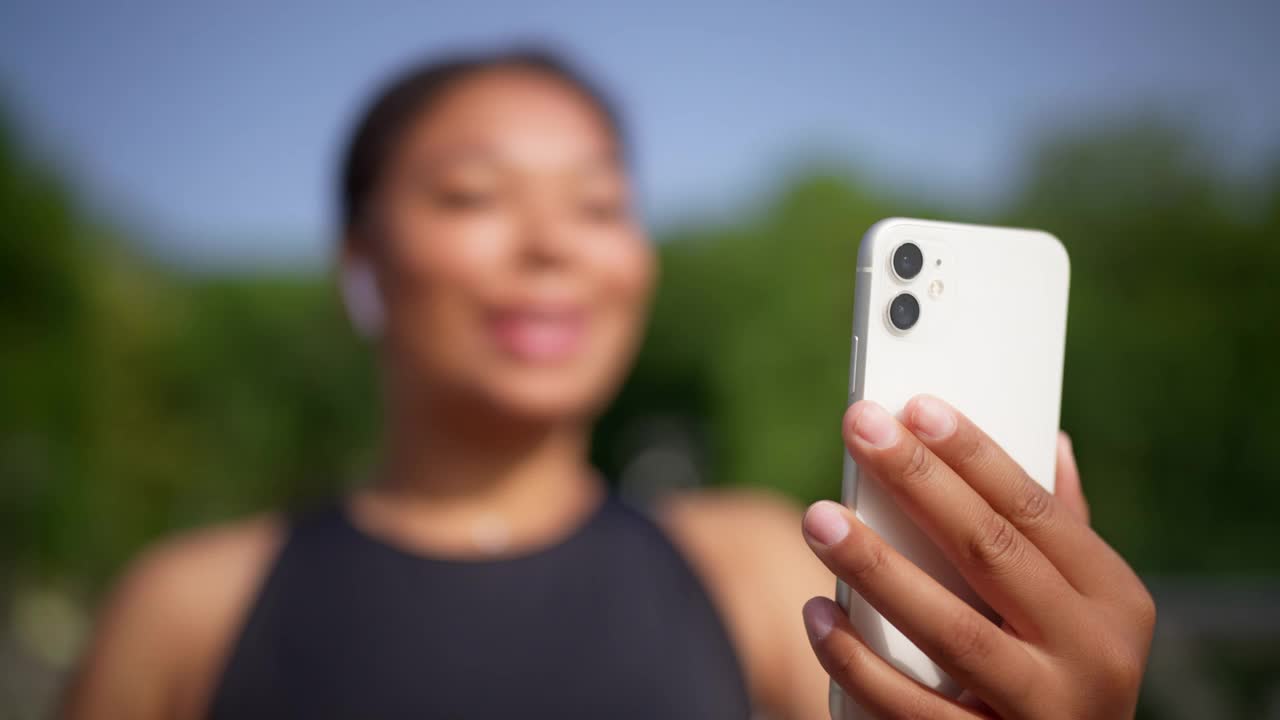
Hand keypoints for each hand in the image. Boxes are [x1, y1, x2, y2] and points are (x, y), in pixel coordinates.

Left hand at [801, 396, 1154, 718]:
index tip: (916, 406)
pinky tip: (818, 615)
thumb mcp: (1083, 606)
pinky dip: (857, 661)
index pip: (1035, 509)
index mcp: (1114, 601)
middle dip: (918, 482)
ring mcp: (1042, 712)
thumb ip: (1060, 532)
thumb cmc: (1060, 669)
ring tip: (818, 518)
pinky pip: (908, 709)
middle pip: (990, 552)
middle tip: (860, 427)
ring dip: (876, 568)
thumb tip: (1051, 441)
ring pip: (950, 630)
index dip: (974, 454)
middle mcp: (1091, 656)